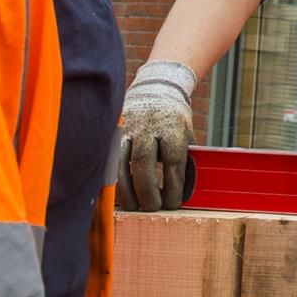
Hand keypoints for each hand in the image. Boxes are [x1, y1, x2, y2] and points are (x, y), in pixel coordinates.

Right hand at [117, 59, 197, 211]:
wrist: (156, 89)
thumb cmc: (174, 119)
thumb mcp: (187, 132)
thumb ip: (186, 157)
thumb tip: (186, 191)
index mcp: (171, 127)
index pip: (172, 160)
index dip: (172, 185)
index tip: (173, 203)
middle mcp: (147, 127)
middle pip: (144, 161)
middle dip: (147, 190)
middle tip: (153, 208)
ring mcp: (127, 129)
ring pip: (121, 162)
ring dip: (126, 189)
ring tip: (134, 207)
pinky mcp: (113, 133)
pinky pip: (109, 160)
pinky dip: (113, 180)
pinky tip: (119, 195)